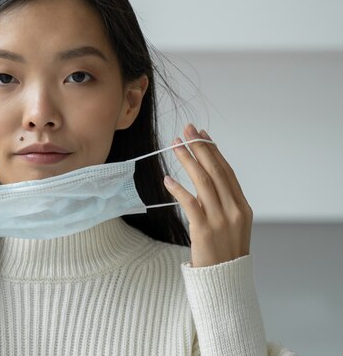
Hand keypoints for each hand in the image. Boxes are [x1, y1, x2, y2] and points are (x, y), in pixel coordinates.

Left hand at [163, 124, 251, 267]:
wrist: (225, 281)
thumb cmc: (225, 253)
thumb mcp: (232, 225)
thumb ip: (222, 203)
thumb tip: (206, 179)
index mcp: (243, 207)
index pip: (227, 172)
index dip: (214, 151)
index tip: (202, 134)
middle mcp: (234, 210)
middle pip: (216, 171)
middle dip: (201, 148)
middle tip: (187, 130)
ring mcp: (221, 220)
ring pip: (204, 183)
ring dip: (188, 161)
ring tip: (175, 145)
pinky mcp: (204, 231)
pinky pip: (190, 204)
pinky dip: (179, 189)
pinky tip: (168, 178)